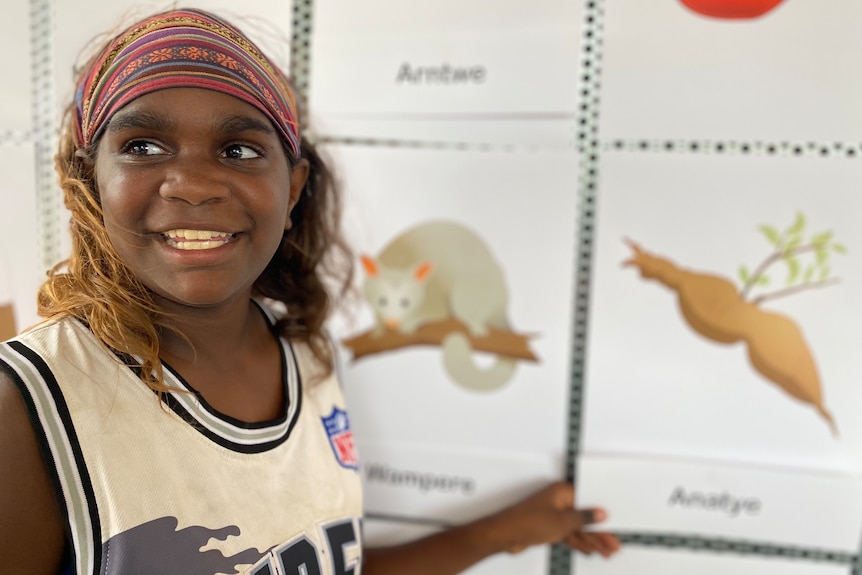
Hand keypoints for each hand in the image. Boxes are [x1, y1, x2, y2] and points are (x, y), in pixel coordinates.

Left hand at [487, 481, 619, 557]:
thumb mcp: (562, 522)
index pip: (589, 502)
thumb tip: (600, 514)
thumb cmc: (527, 522)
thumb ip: (584, 518)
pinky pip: (568, 534)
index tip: (615, 526)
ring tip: (606, 552)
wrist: (505, 535)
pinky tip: (589, 550)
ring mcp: (553, 514)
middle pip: (584, 517)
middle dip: (600, 533)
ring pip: (578, 528)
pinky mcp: (547, 526)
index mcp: (562, 492)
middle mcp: (558, 501)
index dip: (603, 515)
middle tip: (613, 545)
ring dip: (591, 540)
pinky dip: (578, 542)